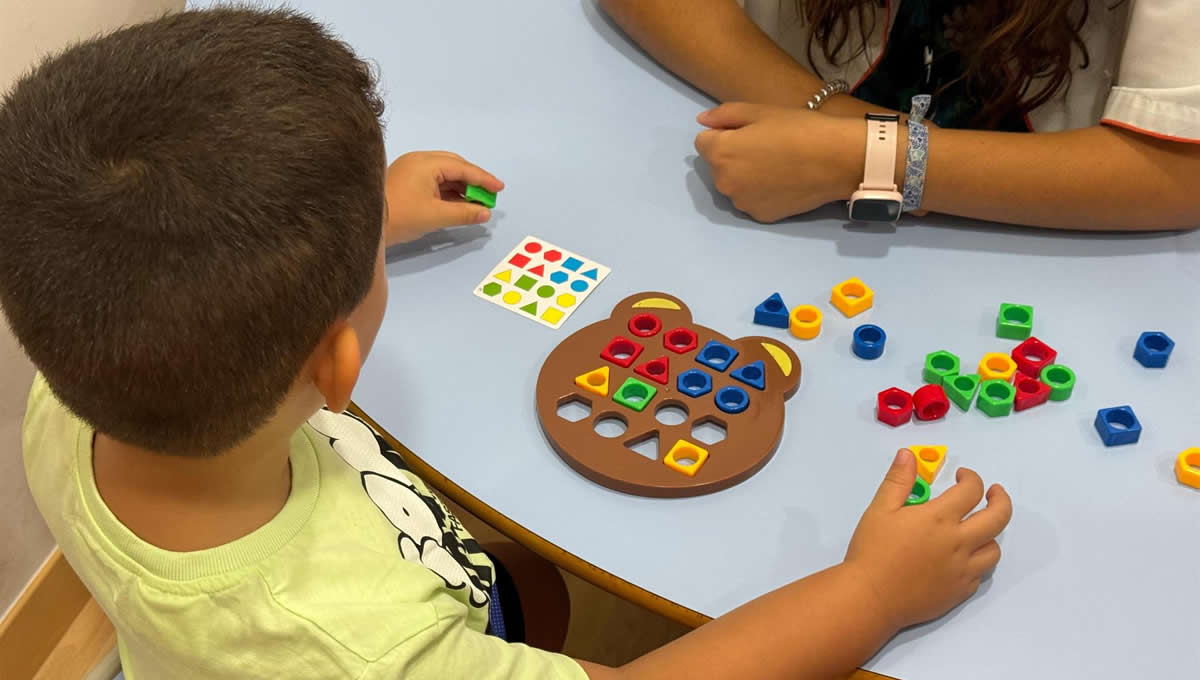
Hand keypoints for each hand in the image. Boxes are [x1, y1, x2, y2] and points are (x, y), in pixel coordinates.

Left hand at [384, 151, 503, 244]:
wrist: (363, 224)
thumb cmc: (401, 217)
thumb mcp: (436, 216)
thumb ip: (464, 213)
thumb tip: (485, 213)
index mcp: (426, 163)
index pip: (462, 168)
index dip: (483, 179)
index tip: (499, 188)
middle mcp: (418, 161)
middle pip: (454, 166)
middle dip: (473, 180)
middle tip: (489, 195)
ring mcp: (410, 170)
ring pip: (443, 174)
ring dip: (461, 187)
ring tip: (475, 202)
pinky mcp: (405, 181)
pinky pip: (433, 181)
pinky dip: (448, 191)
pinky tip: (458, 203)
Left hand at [694, 103, 862, 221]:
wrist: (835, 159)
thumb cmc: (797, 128)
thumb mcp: (759, 111)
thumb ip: (724, 115)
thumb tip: (701, 122)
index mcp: (719, 153)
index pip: (703, 142)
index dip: (725, 133)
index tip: (750, 131)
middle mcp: (723, 183)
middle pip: (718, 166)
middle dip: (733, 156)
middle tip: (765, 147)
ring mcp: (742, 203)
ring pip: (734, 185)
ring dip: (745, 176)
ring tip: (776, 165)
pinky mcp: (760, 216)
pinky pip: (752, 200)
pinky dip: (761, 193)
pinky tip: (782, 182)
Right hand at [844, 449, 1011, 628]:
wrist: (871, 596)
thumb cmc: (872, 550)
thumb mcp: (880, 509)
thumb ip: (898, 480)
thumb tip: (909, 455)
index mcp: (940, 518)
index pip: (971, 490)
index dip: (972, 478)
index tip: (962, 476)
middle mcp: (959, 542)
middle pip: (998, 517)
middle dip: (1000, 500)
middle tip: (993, 493)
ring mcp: (963, 569)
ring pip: (994, 548)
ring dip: (990, 533)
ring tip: (976, 528)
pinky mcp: (960, 591)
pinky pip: (981, 573)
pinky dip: (977, 560)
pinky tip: (962, 557)